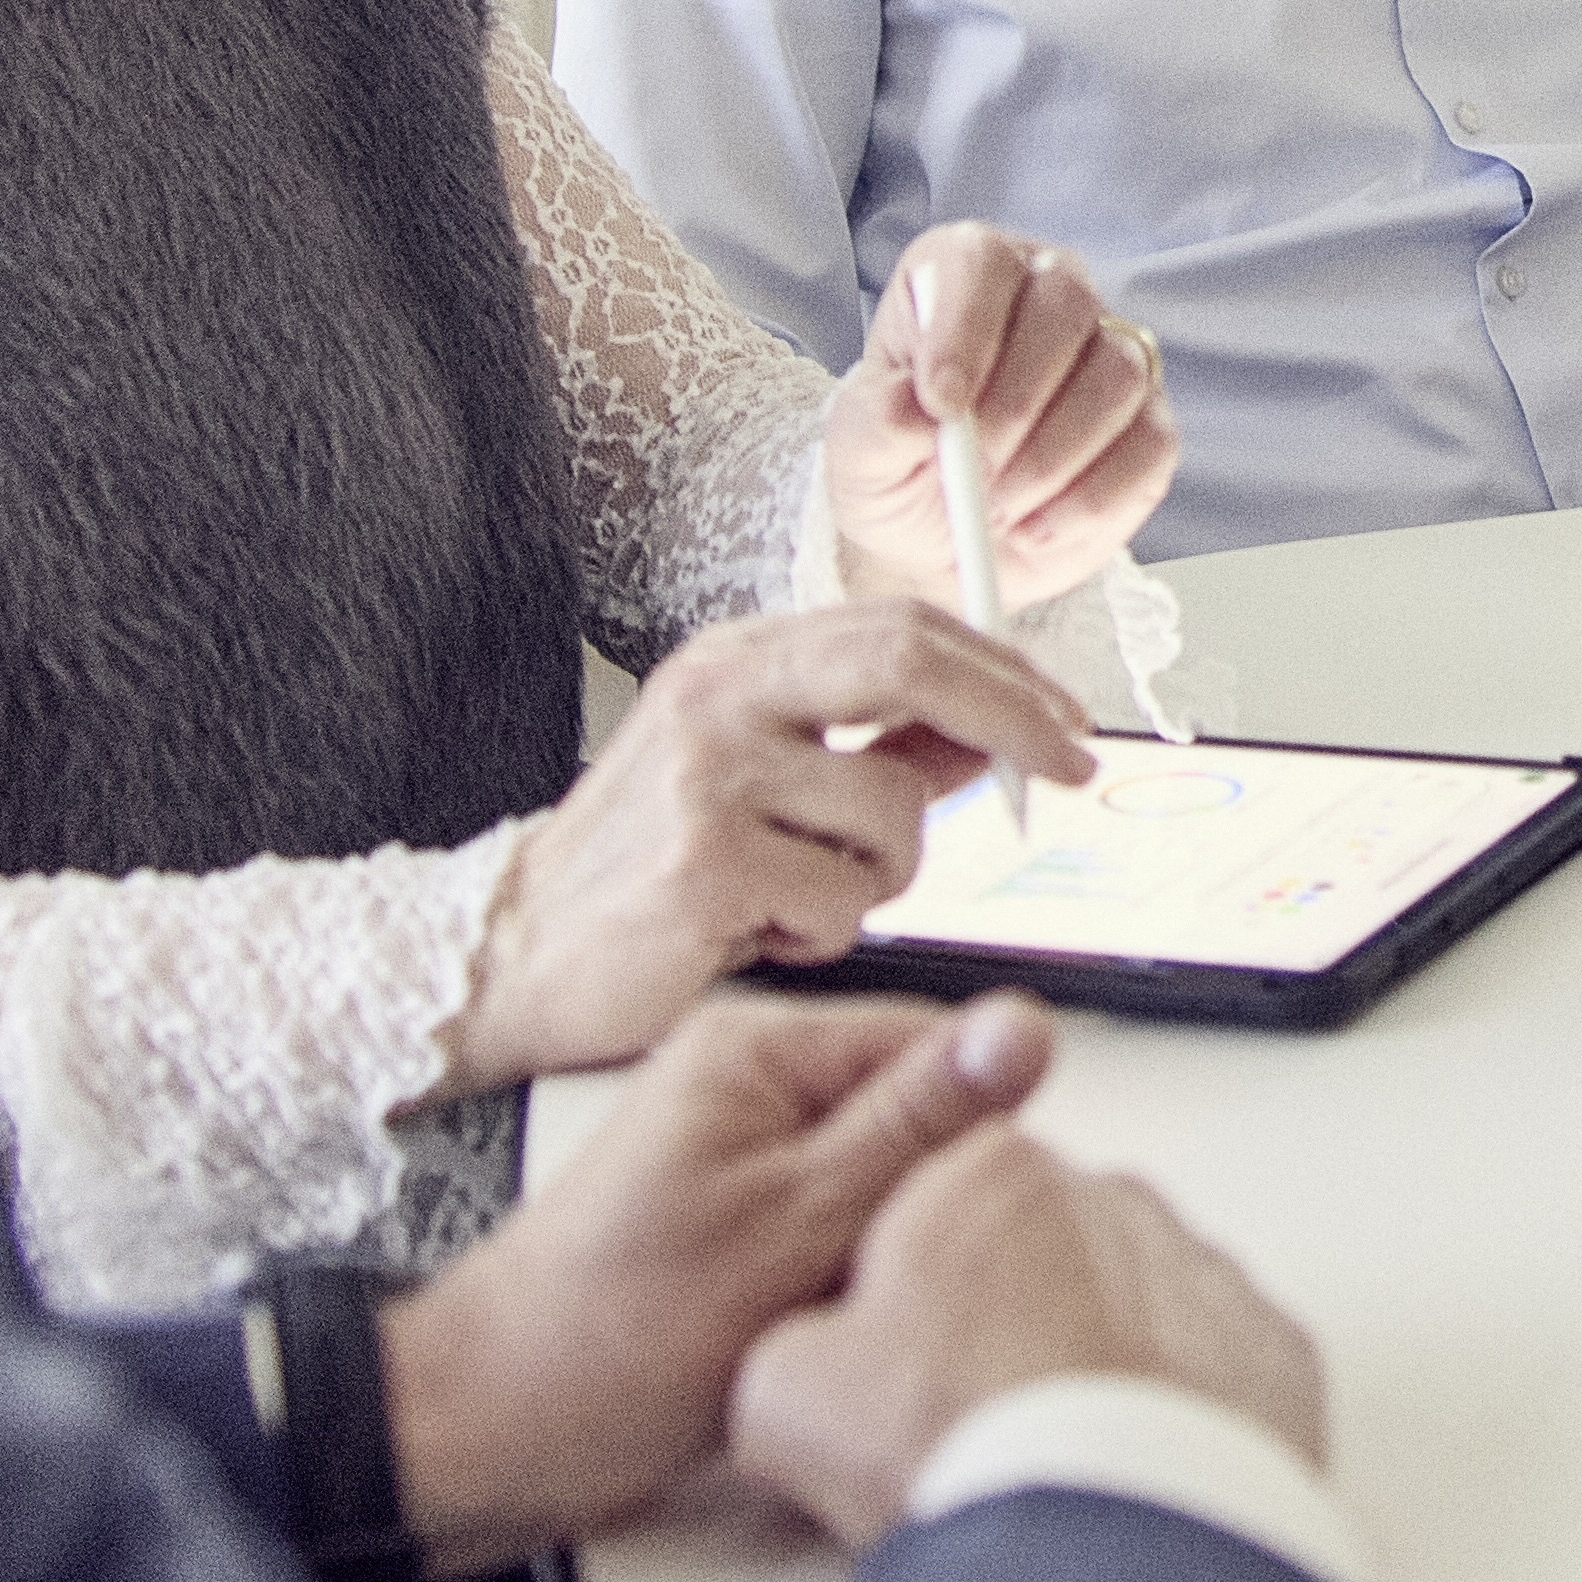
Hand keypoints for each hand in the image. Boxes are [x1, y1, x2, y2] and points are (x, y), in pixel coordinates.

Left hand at [374, 990, 1053, 1574]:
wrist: (484, 1440)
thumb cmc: (606, 1341)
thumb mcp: (796, 1225)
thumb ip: (915, 1125)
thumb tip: (1022, 1027)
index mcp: (756, 1053)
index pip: (942, 1046)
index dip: (986, 1134)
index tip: (984, 1214)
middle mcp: (745, 1092)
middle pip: (916, 1121)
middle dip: (937, 1202)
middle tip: (903, 1276)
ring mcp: (737, 1164)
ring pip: (883, 1190)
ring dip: (892, 1252)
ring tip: (851, 1312)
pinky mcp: (732, 1232)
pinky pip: (837, 1237)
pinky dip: (847, 1284)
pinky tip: (825, 1333)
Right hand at [453, 597, 1091, 1091]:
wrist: (512, 955)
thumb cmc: (647, 875)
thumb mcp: (762, 787)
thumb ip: (875, 752)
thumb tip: (991, 732)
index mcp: (738, 662)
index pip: (901, 626)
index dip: (1003, 670)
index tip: (1065, 721)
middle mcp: (720, 698)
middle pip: (911, 664)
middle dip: (1014, 718)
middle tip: (1069, 768)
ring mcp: (708, 776)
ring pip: (894, 811)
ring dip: (883, 879)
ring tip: (804, 900)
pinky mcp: (705, 863)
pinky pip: (844, 899)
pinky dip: (827, 933)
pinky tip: (758, 933)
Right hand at [731, 1122, 1333, 1545]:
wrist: (1103, 1537)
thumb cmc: (956, 1445)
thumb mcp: (785, 1394)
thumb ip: (798, 1343)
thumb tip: (814, 1362)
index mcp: (987, 1175)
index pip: (942, 1202)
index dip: (914, 1290)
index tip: (903, 1361)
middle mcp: (1111, 1199)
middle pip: (1046, 1248)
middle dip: (1015, 1318)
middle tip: (977, 1421)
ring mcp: (1203, 1271)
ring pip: (1140, 1302)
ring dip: (1104, 1359)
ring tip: (1062, 1456)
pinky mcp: (1272, 1350)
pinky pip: (1219, 1367)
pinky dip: (1184, 1410)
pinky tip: (1138, 1471)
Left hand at [821, 223, 1176, 610]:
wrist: (940, 543)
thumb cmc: (897, 471)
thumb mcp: (858, 452)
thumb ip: (876, 422)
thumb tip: (915, 408)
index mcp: (966, 275)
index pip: (982, 260)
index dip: (966, 326)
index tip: (942, 403)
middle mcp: (1047, 296)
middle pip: (1067, 303)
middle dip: (1017, 399)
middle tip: (975, 468)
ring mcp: (1110, 357)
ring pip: (1117, 375)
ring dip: (1053, 456)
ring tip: (996, 506)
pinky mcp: (1148, 426)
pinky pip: (1150, 445)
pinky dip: (1090, 501)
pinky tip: (1036, 529)